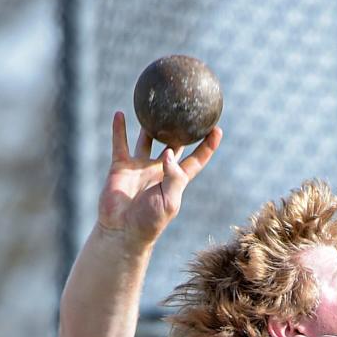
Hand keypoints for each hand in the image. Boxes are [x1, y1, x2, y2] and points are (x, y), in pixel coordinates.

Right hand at [97, 112, 221, 244]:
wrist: (122, 231)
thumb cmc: (150, 222)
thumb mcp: (169, 201)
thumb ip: (174, 177)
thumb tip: (170, 153)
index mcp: (176, 180)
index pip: (196, 159)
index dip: (208, 145)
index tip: (217, 129)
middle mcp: (159, 170)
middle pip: (173, 144)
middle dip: (181, 128)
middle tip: (186, 107)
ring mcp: (140, 167)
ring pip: (147, 139)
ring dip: (150, 124)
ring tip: (154, 105)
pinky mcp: (121, 167)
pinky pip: (120, 143)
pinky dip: (119, 129)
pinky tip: (120, 113)